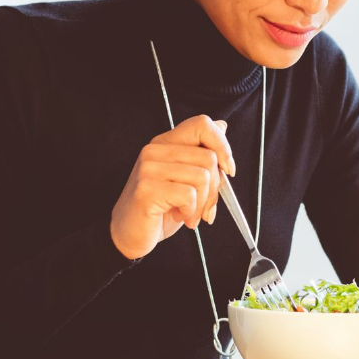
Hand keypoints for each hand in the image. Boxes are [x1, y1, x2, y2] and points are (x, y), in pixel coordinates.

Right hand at [110, 115, 236, 259]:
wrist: (129, 234)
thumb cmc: (160, 209)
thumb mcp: (186, 179)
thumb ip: (202, 155)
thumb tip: (222, 126)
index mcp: (166, 143)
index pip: (201, 124)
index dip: (222, 146)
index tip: (228, 170)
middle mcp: (155, 150)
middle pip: (209, 158)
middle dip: (215, 189)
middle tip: (204, 207)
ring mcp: (148, 168)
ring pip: (202, 177)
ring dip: (202, 204)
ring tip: (188, 213)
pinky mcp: (147, 189)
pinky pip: (188, 195)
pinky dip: (190, 211)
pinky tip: (178, 215)